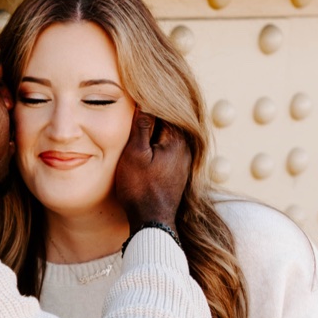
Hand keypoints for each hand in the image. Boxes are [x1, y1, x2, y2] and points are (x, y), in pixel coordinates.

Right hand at [111, 109, 191, 230]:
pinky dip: (156, 144)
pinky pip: (167, 148)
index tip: (132, 97)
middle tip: (131, 111)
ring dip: (152, 132)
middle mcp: (185, 147)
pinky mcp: (178, 171)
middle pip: (166, 122)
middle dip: (150, 116)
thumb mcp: (134, 153)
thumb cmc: (140, 188)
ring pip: (166, 136)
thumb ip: (141, 127)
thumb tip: (144, 103)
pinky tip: (144, 148)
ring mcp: (183, 160)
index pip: (162, 109)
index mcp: (177, 138)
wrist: (152, 220)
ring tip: (134, 129)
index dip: (146, 103)